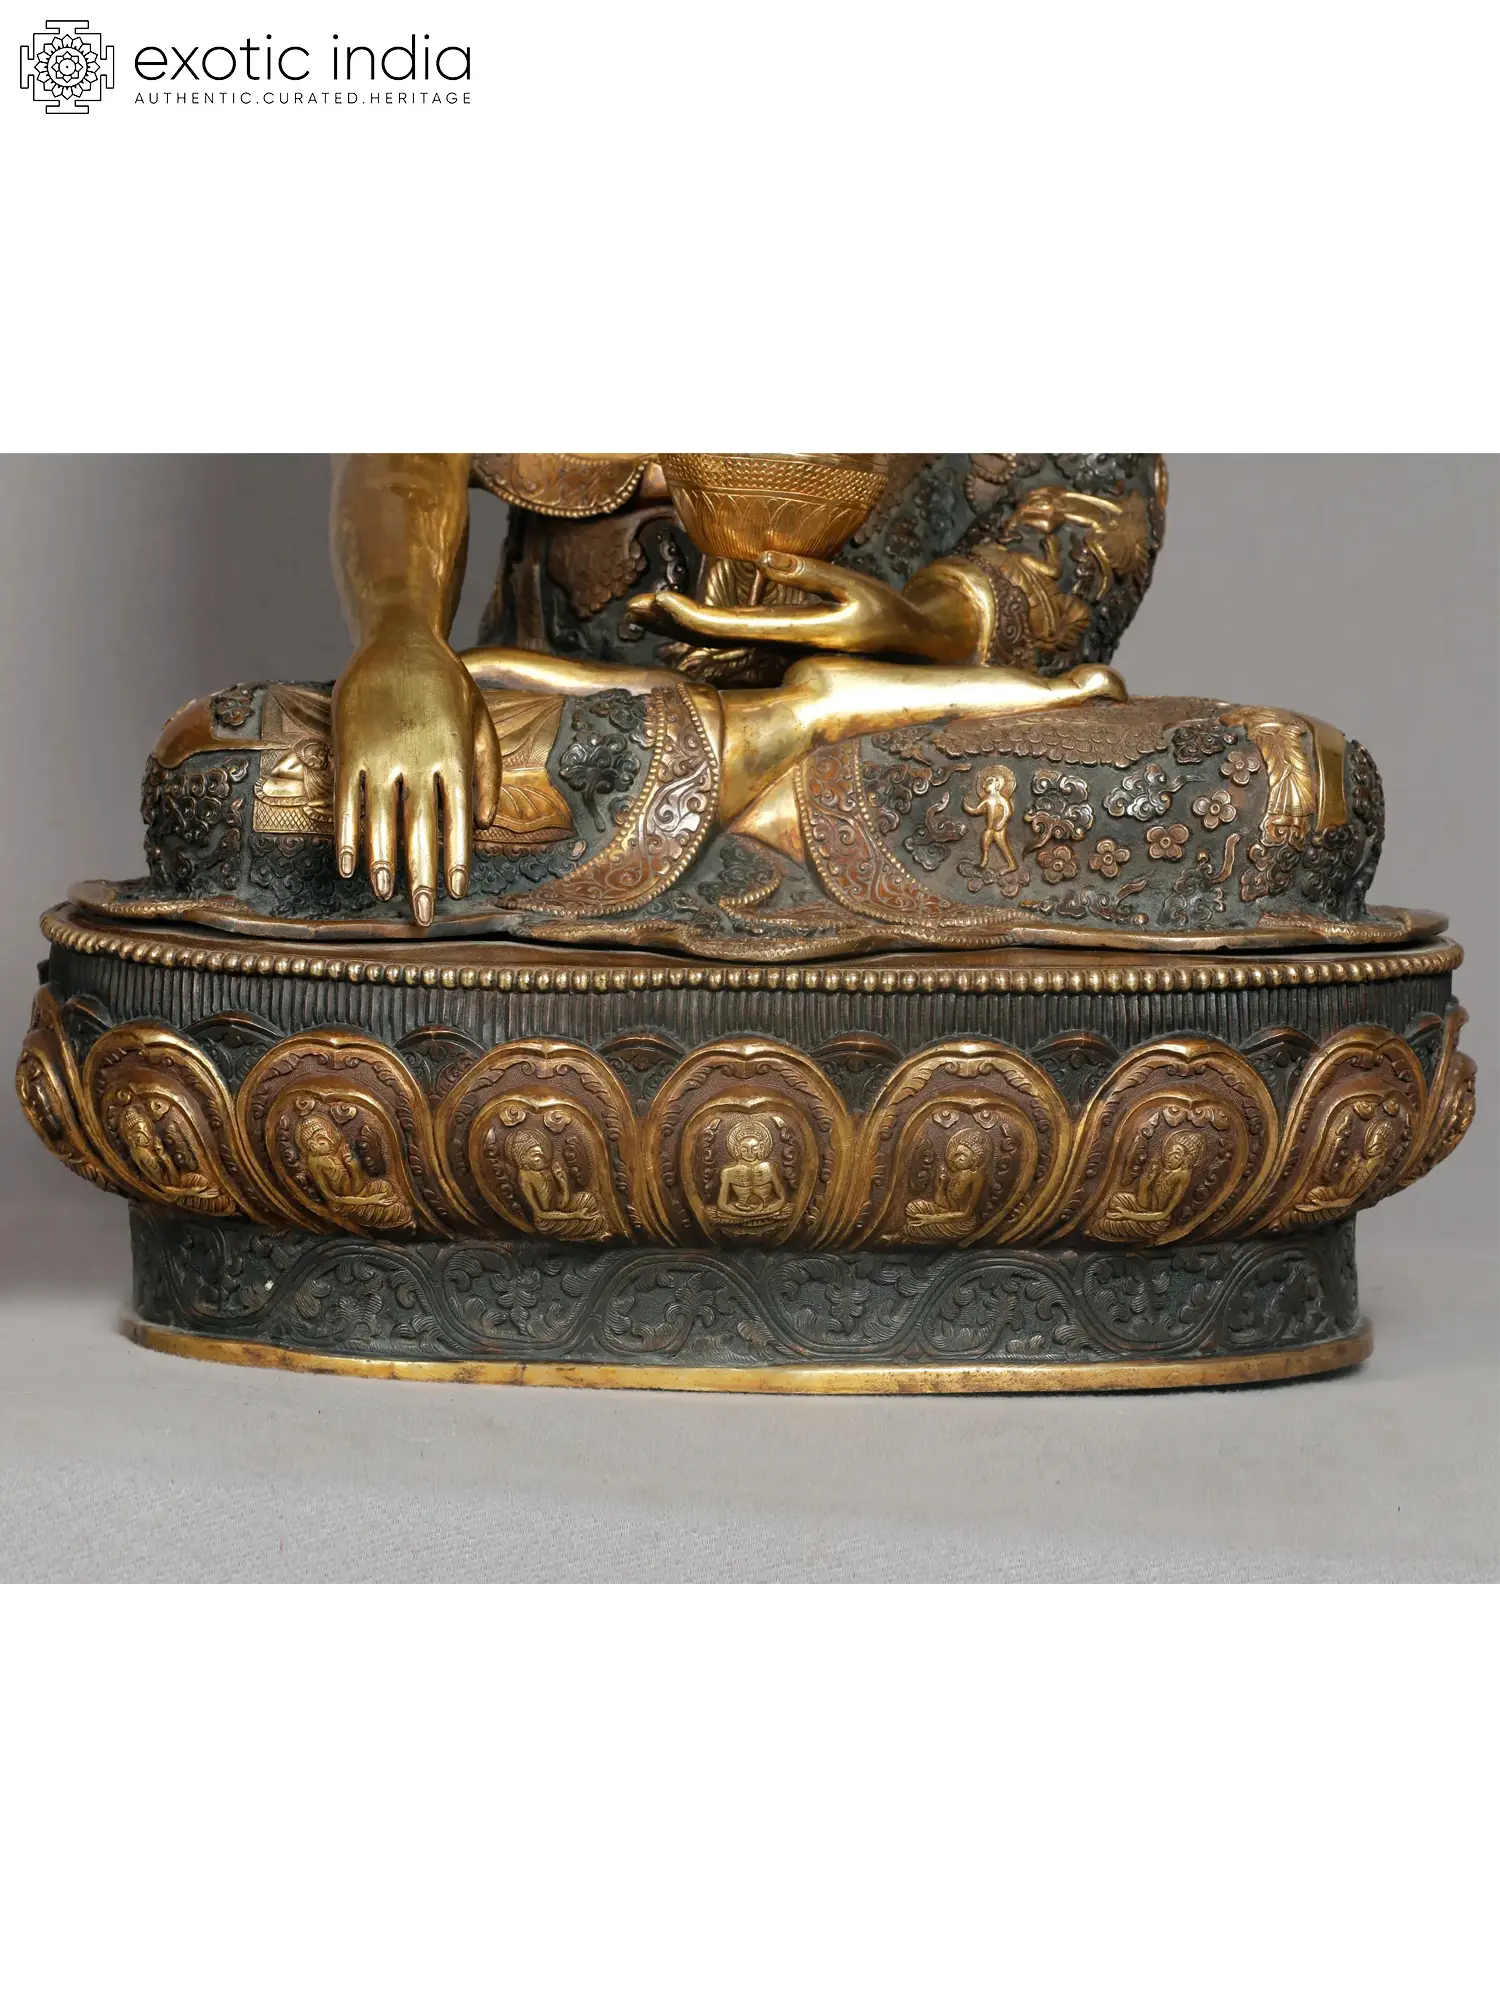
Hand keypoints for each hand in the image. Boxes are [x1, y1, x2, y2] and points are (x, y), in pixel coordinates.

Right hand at [333, 611, 499, 926]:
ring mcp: (381, 753)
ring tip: (385, 894)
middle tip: (423, 915)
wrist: (398, 638)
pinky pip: (347, 800)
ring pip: (380, 819)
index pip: (458, 819)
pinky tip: (348, 866)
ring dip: (381, 862)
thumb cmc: (446, 682)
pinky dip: (346, 835)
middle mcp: (419, 758)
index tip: (456, 891)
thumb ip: (487, 770)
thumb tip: (484, 824)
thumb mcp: (480, 718)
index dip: (456, 859)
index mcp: (456, 754)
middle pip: (420, 828)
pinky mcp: (349, 747)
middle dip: (422, 876)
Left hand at [629, 551, 968, 661]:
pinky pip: (733, 652)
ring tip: (640, 617)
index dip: (688, 617)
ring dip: (678, 634)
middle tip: (630, 609)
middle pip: (711, 640)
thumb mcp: (853, 586)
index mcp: (791, 634)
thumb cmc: (885, 611)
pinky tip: (675, 640)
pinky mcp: (781, 652)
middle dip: (669, 624)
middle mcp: (778, 651)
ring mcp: (778, 654)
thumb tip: (762, 557)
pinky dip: (701, 645)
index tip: (657, 601)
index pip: (727, 627)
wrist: (910, 650)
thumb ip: (807, 573)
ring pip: (716, 647)